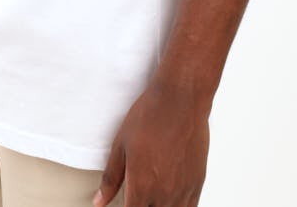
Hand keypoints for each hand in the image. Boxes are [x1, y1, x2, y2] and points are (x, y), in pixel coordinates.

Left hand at [92, 81, 210, 206]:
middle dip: (141, 206)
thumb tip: (99, 201)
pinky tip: (170, 199)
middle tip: (138, 195)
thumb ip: (111, 178)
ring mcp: (182, 191)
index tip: (123, 203)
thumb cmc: (150, 116)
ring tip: (151, 197)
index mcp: (141, 187)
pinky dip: (177, 206)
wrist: (180, 100)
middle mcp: (163, 195)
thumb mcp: (120, 145)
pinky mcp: (197, 183)